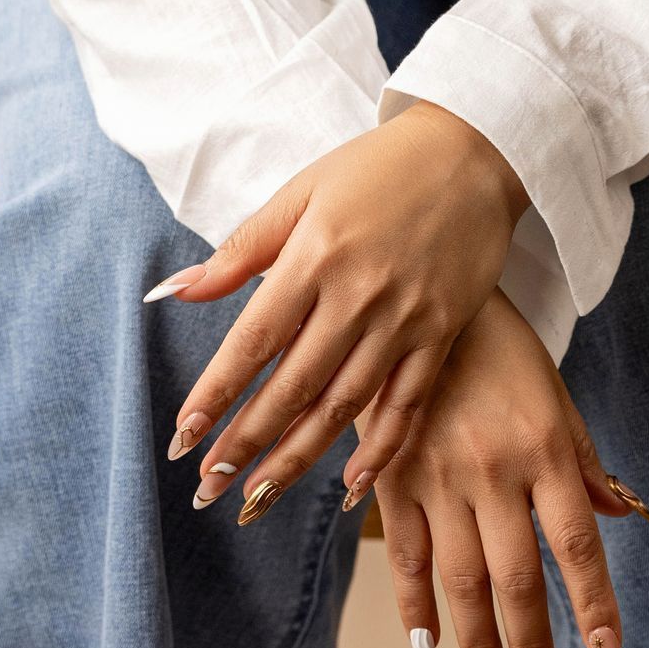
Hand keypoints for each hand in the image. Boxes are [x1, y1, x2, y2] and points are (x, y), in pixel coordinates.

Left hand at [146, 101, 529, 511]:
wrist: (472, 150)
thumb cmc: (377, 166)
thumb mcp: (303, 190)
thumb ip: (243, 248)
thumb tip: (176, 289)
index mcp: (315, 254)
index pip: (254, 340)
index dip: (216, 393)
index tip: (184, 436)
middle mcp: (358, 293)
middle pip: (293, 386)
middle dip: (246, 443)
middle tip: (208, 488)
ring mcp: (404, 317)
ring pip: (343, 406)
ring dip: (297, 458)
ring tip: (257, 497)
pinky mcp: (441, 332)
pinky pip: (407, 403)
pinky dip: (380, 449)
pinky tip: (350, 486)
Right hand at [365, 287, 647, 647]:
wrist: (423, 289)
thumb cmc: (498, 343)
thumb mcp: (552, 391)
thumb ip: (584, 461)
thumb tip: (624, 516)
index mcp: (544, 444)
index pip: (578, 544)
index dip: (596, 607)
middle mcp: (494, 466)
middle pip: (519, 580)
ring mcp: (439, 474)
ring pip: (463, 582)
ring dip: (480, 646)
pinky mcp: (393, 474)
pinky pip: (407, 556)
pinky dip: (418, 608)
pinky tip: (430, 647)